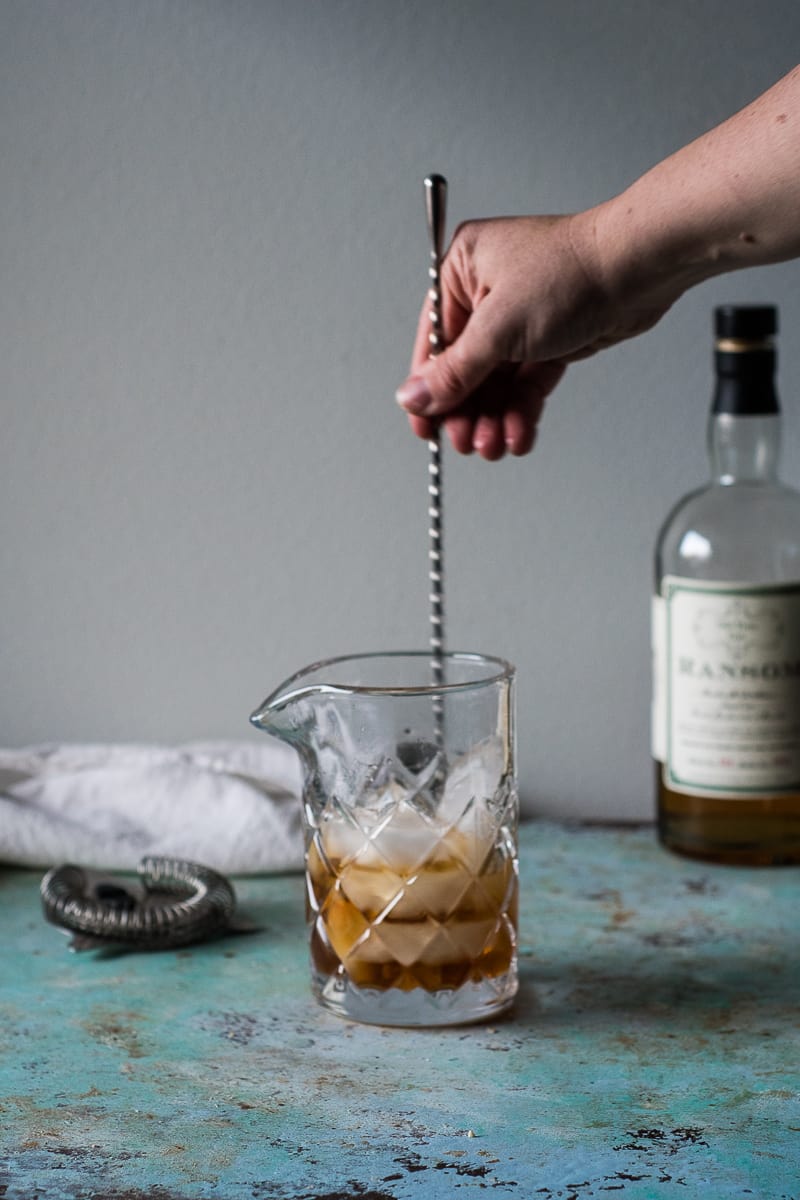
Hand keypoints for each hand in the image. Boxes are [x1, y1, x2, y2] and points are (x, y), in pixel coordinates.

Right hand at [396, 211, 677, 459]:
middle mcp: (488, 291)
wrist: (639, 269)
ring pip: (498, 381)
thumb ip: (454, 372)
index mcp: (463, 269)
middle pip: (465, 368)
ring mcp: (521, 316)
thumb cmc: (571, 272)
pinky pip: (527, 382)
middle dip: (469, 412)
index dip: (428, 390)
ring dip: (495, 418)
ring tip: (495, 447)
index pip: (433, 341)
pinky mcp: (551, 338)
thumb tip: (412, 398)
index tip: (426, 429)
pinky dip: (522, 410)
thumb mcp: (498, 329)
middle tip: (468, 445)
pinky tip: (519, 436)